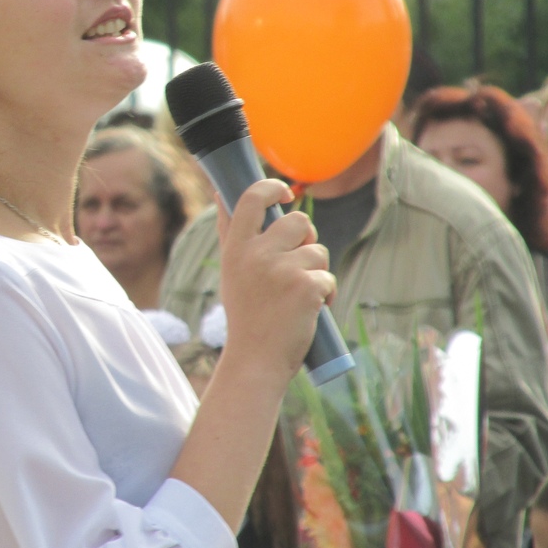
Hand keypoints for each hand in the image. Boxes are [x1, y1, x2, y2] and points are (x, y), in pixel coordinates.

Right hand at [215, 179, 335, 387]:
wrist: (255, 360)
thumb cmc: (245, 314)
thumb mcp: (230, 270)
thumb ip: (229, 231)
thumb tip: (220, 192)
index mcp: (236, 248)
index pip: (252, 198)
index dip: (272, 188)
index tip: (285, 196)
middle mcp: (257, 254)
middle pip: (299, 222)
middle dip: (307, 241)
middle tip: (297, 266)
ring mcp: (282, 270)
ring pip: (318, 252)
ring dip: (317, 272)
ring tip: (298, 296)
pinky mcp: (307, 287)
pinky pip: (328, 278)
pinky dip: (325, 295)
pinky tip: (310, 312)